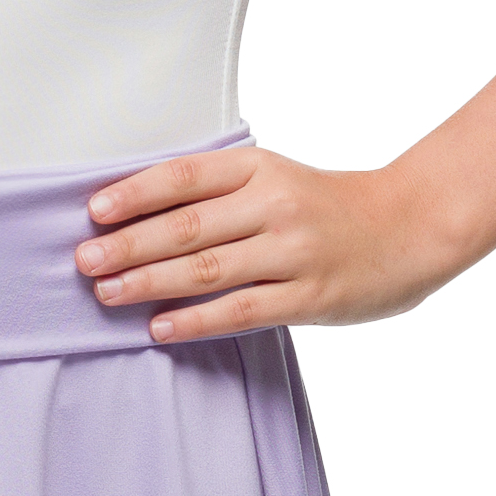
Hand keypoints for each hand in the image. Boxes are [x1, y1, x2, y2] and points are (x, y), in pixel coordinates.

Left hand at [72, 145, 458, 338]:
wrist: (412, 227)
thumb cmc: (327, 206)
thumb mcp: (276, 179)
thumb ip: (219, 194)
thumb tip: (137, 217)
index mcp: (262, 168)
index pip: (185, 176)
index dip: (135, 193)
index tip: (93, 212)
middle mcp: (276, 205)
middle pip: (187, 227)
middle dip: (128, 246)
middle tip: (83, 262)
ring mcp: (293, 252)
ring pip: (207, 270)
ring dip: (149, 283)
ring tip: (107, 295)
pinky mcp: (310, 296)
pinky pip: (241, 310)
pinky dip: (195, 320)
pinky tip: (160, 327)